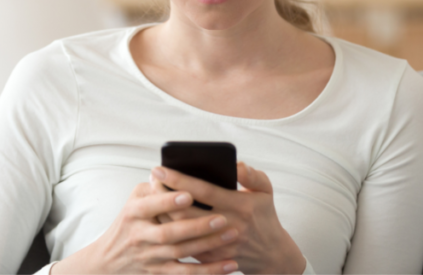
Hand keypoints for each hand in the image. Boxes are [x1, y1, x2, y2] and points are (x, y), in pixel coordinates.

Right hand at [50, 182, 238, 273]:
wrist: (109, 260)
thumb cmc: (130, 220)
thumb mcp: (134, 199)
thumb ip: (155, 187)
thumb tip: (177, 171)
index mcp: (134, 212)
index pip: (151, 206)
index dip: (168, 202)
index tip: (189, 194)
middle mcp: (140, 236)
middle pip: (170, 233)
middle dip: (197, 227)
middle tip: (222, 218)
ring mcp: (150, 256)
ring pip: (181, 253)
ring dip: (208, 246)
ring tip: (231, 234)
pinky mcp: (160, 272)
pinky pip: (187, 273)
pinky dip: (209, 271)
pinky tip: (229, 265)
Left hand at [150, 162, 305, 274]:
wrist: (270, 254)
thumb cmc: (264, 215)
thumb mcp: (265, 190)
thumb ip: (251, 175)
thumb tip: (235, 164)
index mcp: (240, 206)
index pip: (204, 190)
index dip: (180, 180)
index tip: (161, 169)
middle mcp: (228, 226)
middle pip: (185, 211)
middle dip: (164, 194)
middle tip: (152, 179)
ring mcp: (217, 245)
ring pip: (181, 230)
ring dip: (163, 212)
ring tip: (153, 195)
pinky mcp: (210, 258)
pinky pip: (183, 243)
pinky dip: (170, 229)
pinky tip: (161, 215)